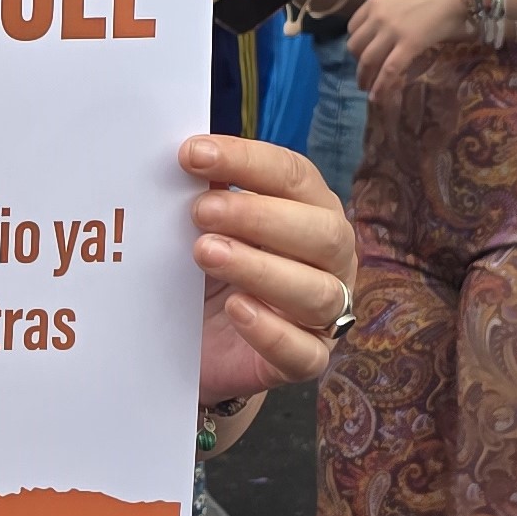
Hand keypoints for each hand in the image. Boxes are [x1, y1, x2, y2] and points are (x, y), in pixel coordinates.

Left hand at [182, 133, 354, 396]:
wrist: (199, 347)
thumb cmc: (210, 275)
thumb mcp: (205, 229)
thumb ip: (207, 194)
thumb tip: (185, 156)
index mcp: (312, 212)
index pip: (295, 177)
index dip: (247, 161)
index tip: (192, 154)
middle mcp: (331, 260)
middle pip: (322, 232)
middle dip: (260, 216)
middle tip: (200, 211)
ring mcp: (325, 315)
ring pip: (316, 292)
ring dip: (260, 269)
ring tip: (205, 253)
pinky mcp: (306, 361)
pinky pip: (303, 352)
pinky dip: (270, 330)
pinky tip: (236, 309)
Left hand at [345, 0, 468, 96]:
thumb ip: (393, 7)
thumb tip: (399, 23)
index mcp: (376, 1)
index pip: (353, 27)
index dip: (356, 43)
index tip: (360, 53)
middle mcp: (378, 16)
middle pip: (355, 46)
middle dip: (357, 63)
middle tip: (364, 73)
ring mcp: (392, 32)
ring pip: (367, 61)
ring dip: (364, 77)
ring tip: (366, 89)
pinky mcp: (409, 45)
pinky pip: (389, 70)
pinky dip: (380, 86)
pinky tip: (377, 97)